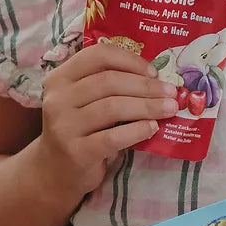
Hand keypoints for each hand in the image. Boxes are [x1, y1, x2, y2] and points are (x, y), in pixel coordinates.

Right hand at [37, 42, 177, 196]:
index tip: (153, 71)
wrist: (55, 170)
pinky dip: (137, 130)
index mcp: (60, 77)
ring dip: (147, 106)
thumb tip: (155, 77)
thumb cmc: (79, 128)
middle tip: (170, 92)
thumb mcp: (83, 99)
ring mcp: (64, 126)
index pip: (98, 55)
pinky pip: (113, 137)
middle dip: (146, 86)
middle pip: (109, 81)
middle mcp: (58, 98)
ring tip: (169, 109)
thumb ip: (106, 84)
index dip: (130, 60)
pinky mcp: (76, 152)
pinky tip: (152, 128)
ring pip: (113, 107)